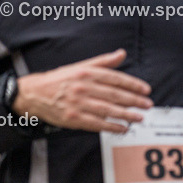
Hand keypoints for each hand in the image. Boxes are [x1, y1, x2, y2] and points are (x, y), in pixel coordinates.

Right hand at [12, 49, 152, 132]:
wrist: (34, 94)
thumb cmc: (58, 80)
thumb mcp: (80, 66)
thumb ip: (102, 62)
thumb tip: (121, 54)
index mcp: (87, 73)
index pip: (115, 79)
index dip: (133, 85)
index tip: (145, 90)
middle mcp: (83, 88)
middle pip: (114, 95)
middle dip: (134, 101)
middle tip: (147, 105)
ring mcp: (78, 104)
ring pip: (107, 110)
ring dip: (126, 115)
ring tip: (139, 117)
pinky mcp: (73, 118)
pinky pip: (96, 124)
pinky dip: (111, 127)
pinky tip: (122, 128)